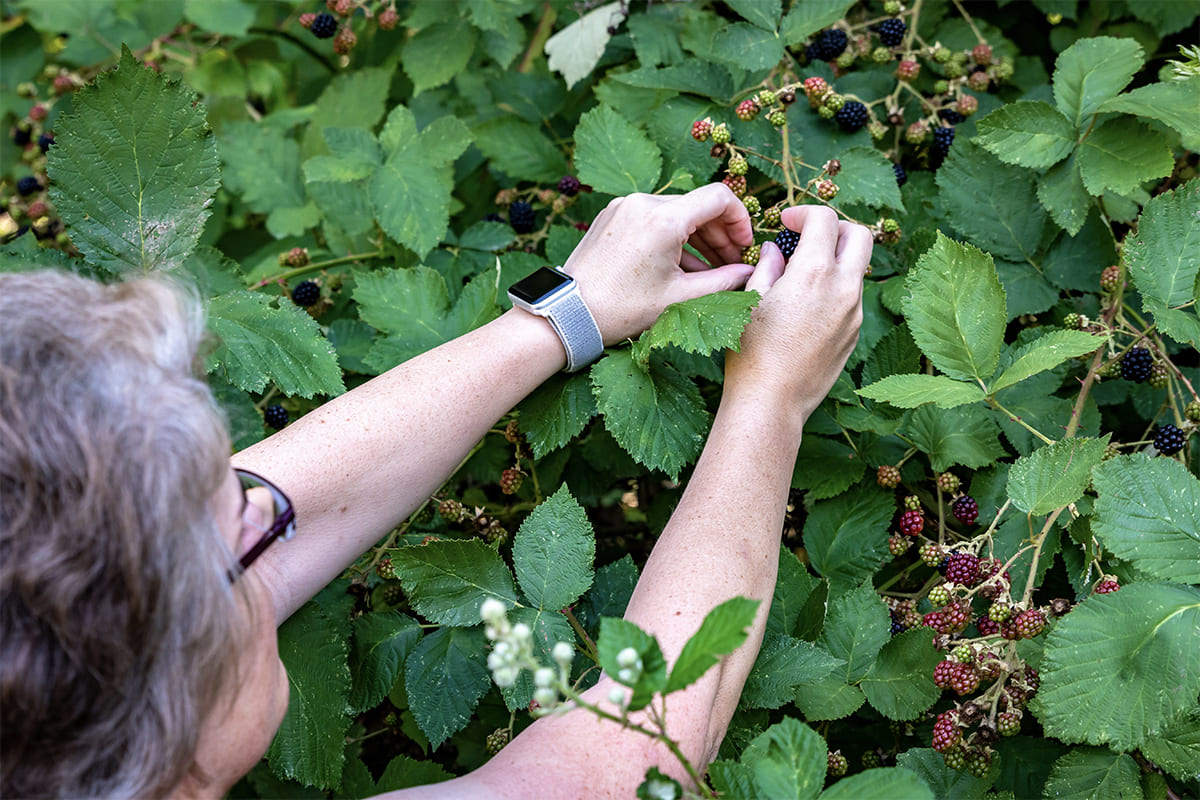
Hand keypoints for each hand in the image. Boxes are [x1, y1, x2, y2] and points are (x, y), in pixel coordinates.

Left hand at [562, 183, 756, 344]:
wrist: (568, 314)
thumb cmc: (622, 309)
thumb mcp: (680, 298)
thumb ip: (723, 281)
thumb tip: (749, 273)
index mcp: (663, 218)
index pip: (719, 198)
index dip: (740, 220)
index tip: (743, 247)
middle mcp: (643, 202)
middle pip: (697, 206)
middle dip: (720, 234)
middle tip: (731, 264)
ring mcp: (624, 206)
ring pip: (675, 213)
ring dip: (697, 238)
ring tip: (709, 270)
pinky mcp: (611, 216)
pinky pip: (652, 219)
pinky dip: (671, 238)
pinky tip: (680, 267)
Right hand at [725, 205, 872, 420]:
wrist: (771, 402)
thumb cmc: (752, 353)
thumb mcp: (750, 301)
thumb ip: (768, 267)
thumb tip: (775, 251)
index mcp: (814, 273)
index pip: (825, 219)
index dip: (804, 213)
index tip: (787, 222)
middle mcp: (843, 289)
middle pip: (859, 235)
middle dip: (835, 228)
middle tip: (808, 237)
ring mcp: (853, 314)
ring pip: (857, 269)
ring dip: (835, 260)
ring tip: (802, 275)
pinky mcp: (853, 335)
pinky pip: (851, 299)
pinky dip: (835, 289)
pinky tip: (806, 307)